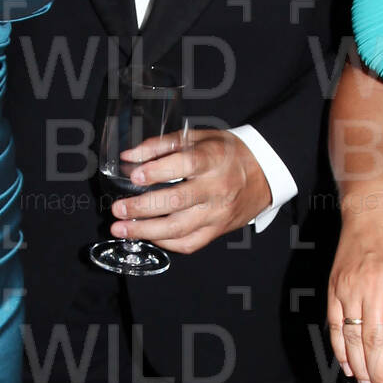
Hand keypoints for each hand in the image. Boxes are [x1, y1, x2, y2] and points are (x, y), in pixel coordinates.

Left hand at [111, 126, 271, 253]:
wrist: (264, 175)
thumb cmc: (228, 154)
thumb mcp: (199, 138)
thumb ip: (163, 145)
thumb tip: (130, 156)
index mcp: (213, 160)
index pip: (186, 165)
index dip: (158, 171)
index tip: (135, 176)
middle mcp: (216, 189)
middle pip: (177, 201)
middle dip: (142, 208)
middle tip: (118, 209)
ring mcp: (217, 213)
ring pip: (179, 228)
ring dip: (146, 231)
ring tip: (121, 228)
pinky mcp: (217, 231)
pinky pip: (189, 244)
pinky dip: (165, 243)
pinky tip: (148, 236)